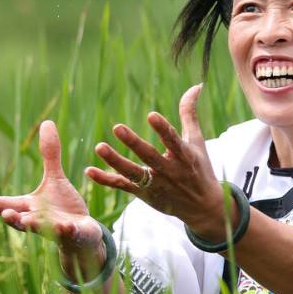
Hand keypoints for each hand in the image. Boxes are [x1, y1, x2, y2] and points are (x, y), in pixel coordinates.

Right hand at [0, 120, 104, 271]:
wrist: (83, 233)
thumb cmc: (63, 207)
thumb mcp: (55, 179)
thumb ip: (49, 155)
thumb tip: (46, 122)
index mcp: (28, 207)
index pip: (4, 204)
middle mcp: (37, 220)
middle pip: (20, 220)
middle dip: (12, 217)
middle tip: (4, 213)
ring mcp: (53, 230)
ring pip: (41, 229)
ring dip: (35, 225)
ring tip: (28, 221)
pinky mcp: (72, 234)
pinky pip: (68, 234)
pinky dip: (66, 231)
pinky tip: (66, 226)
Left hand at [85, 84, 230, 240]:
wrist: (203, 207)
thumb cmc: (199, 168)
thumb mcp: (196, 141)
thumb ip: (189, 114)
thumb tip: (196, 86)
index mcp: (184, 156)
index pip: (173, 140)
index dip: (163, 129)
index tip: (152, 115)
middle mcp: (169, 171)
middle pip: (149, 156)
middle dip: (134, 143)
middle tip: (117, 127)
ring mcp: (156, 184)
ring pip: (133, 173)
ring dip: (115, 161)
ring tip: (99, 147)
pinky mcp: (144, 195)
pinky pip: (122, 186)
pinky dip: (106, 180)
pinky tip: (89, 171)